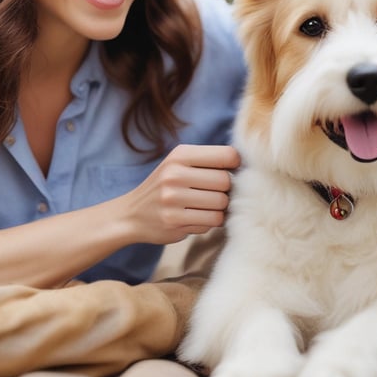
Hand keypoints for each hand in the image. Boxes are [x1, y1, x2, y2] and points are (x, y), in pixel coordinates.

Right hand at [122, 144, 239, 244]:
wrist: (131, 214)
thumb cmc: (165, 187)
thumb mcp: (178, 164)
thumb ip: (208, 161)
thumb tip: (245, 165)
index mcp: (180, 155)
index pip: (227, 155)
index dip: (235, 165)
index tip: (230, 172)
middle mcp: (175, 174)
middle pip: (225, 181)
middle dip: (225, 190)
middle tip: (213, 193)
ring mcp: (173, 198)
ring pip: (221, 203)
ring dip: (219, 208)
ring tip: (205, 206)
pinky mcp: (174, 221)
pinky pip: (212, 221)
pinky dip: (210, 221)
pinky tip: (197, 217)